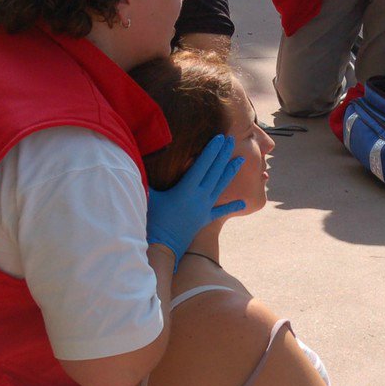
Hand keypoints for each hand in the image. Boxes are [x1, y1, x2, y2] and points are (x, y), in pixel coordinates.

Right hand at [146, 134, 244, 264]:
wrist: (162, 247)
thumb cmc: (152, 220)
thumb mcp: (149, 195)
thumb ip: (149, 177)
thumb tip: (141, 159)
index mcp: (186, 189)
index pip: (203, 165)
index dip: (212, 150)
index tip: (220, 138)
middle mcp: (199, 197)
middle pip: (215, 172)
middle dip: (223, 154)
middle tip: (232, 140)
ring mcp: (204, 208)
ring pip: (221, 186)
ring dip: (230, 172)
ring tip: (240, 159)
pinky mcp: (204, 219)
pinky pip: (221, 211)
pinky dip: (232, 206)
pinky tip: (243, 202)